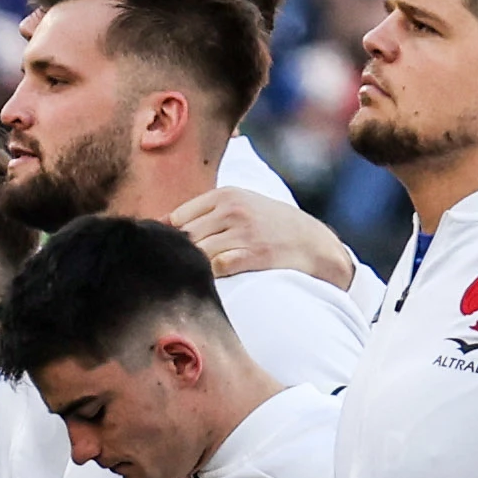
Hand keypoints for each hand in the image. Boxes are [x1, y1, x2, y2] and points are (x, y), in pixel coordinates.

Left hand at [169, 179, 355, 286]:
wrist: (314, 242)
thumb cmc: (272, 225)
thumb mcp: (243, 204)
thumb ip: (208, 211)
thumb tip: (164, 223)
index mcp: (226, 195)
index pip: (178, 216)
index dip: (170, 237)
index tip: (169, 252)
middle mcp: (232, 210)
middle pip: (185, 236)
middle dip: (179, 254)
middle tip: (176, 270)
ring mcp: (243, 232)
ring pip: (198, 252)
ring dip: (193, 267)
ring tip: (191, 278)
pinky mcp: (253, 254)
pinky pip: (216, 267)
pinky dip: (209, 275)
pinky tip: (211, 282)